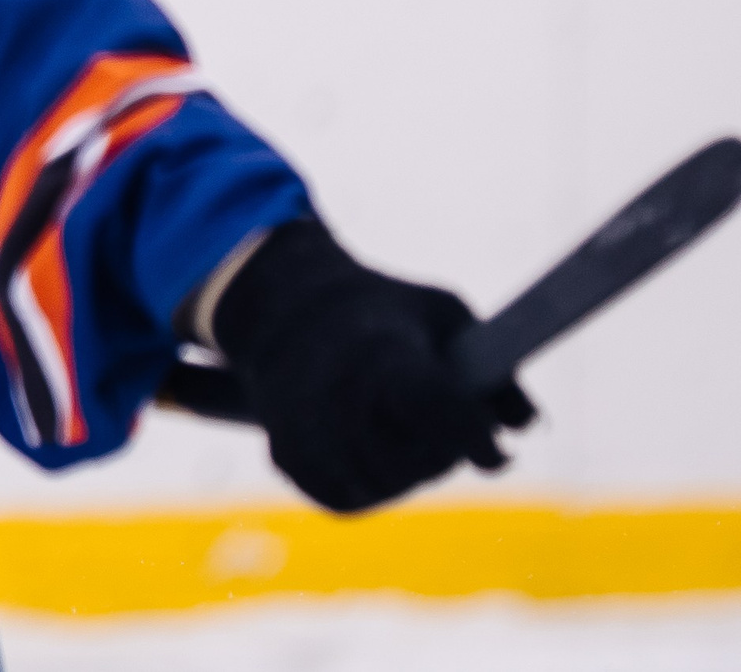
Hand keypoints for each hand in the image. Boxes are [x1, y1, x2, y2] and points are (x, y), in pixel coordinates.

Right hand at [209, 219, 535, 513]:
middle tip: (447, 422)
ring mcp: (305, 431)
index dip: (472, 437)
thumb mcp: (445, 315)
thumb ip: (493, 369)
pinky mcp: (288, 460)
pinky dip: (370, 482)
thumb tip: (526, 426)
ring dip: (409, 469)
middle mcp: (335, 395)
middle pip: (416, 461)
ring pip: (386, 487)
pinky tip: (371, 446)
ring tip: (403, 427)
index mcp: (381, 353)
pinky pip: (349, 499)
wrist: (286, 312)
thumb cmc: (385, 313)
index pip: (432, 404)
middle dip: (444, 450)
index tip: (497, 455)